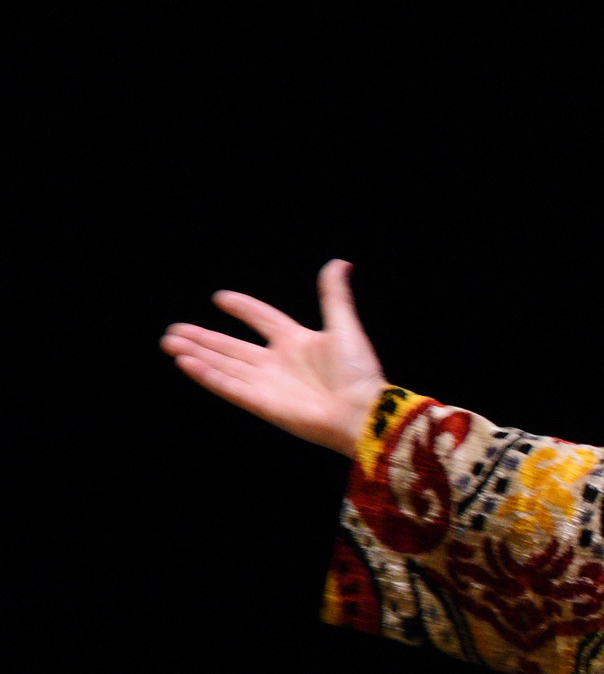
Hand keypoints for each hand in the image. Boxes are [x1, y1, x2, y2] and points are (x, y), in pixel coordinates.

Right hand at [161, 260, 386, 456]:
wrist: (363, 411)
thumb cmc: (358, 372)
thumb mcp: (344, 326)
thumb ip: (335, 295)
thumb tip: (341, 262)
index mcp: (298, 343)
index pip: (264, 320)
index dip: (243, 309)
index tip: (220, 298)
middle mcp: (279, 363)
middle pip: (233, 347)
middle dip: (203, 338)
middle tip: (174, 330)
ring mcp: (268, 384)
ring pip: (224, 365)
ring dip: (197, 353)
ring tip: (169, 342)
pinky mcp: (262, 404)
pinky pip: (229, 387)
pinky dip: (207, 375)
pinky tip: (185, 362)